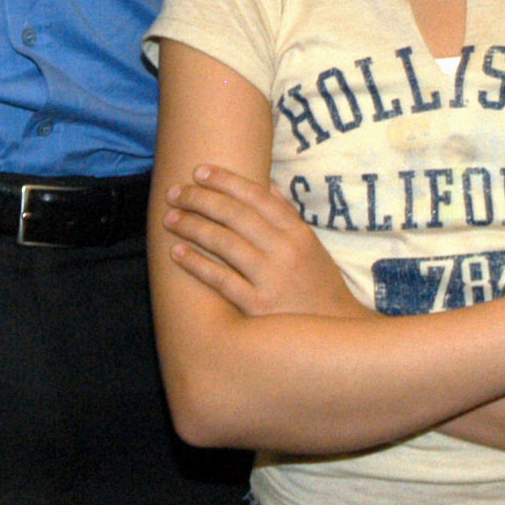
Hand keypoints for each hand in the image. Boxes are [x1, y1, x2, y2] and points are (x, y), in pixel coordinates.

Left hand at [160, 164, 366, 319]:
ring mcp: (272, 279)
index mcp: (299, 233)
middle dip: (201, 199)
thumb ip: (288, 217)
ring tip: (170, 218)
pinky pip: (221, 280)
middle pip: (236, 215)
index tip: (200, 170)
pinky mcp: (258, 307)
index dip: (226, 180)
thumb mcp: (311, 247)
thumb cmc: (317, 287)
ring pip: (224, 243)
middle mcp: (286, 251)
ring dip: (193, 226)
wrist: (333, 334)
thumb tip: (267, 185)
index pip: (257, 196)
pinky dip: (196, 264)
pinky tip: (177, 252)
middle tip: (175, 191)